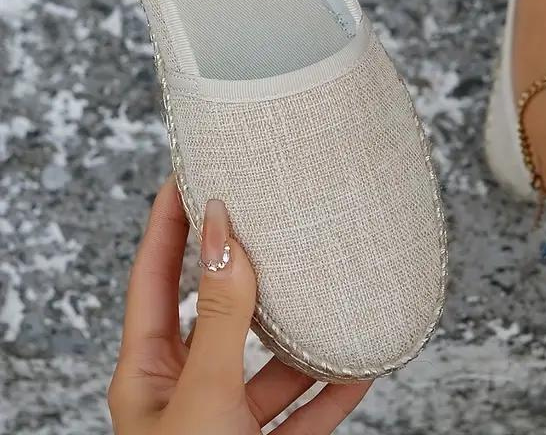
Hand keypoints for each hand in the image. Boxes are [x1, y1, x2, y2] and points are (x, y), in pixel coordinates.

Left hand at [109, 178, 370, 433]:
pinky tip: (358, 367)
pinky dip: (331, 391)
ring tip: (328, 290)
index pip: (152, 276)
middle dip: (245, 268)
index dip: (167, 222)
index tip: (187, 174)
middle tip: (266, 217)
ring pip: (268, 365)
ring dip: (301, 337)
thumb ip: (221, 318)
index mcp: (147, 374)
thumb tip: (223, 237)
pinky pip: (303, 411)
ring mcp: (224, 421)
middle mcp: (184, 391)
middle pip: (217, 312)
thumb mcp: (204, 393)